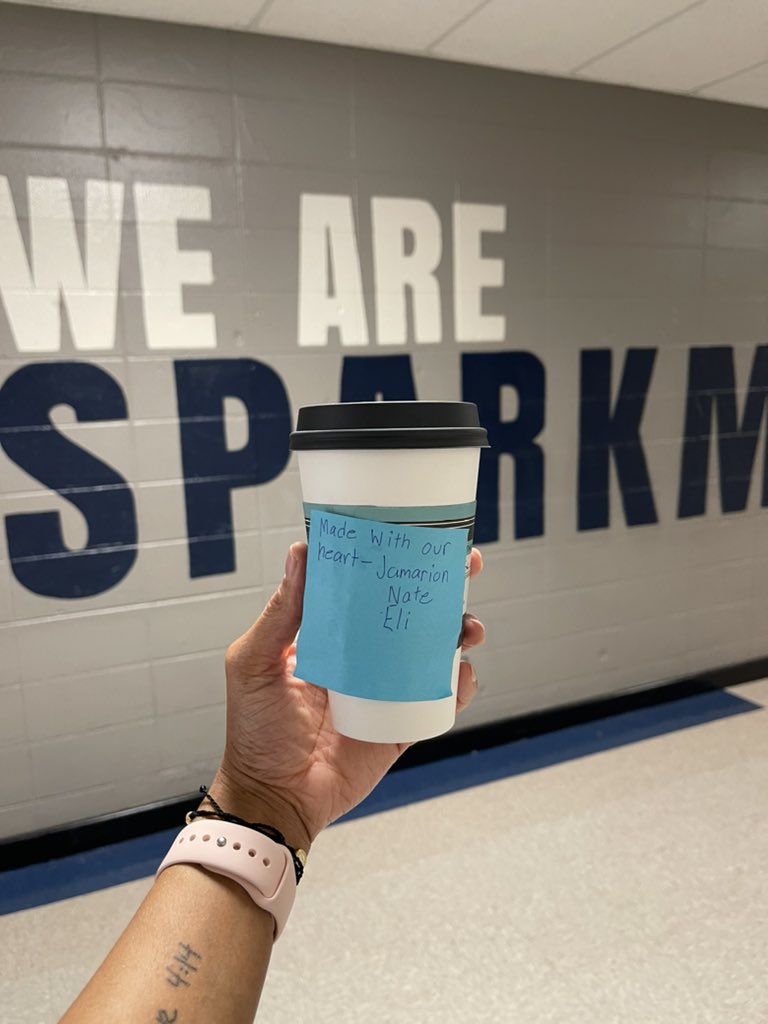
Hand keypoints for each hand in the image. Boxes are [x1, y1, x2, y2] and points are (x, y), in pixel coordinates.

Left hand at [210, 543, 485, 851]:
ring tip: (469, 627)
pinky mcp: (403, 726)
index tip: (417, 533)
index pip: (366, 586)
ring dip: (458, 631)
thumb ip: (281, 614)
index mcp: (329, 634)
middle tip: (465, 565)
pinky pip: (440, 701)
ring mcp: (386, 690)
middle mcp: (362, 656)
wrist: (273, 800)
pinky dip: (460, 686)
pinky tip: (464, 673)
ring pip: (433, 650)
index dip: (393, 558)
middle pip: (410, 611)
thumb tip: (301, 552)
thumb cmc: (254, 731)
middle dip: (442, 586)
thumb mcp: (255, 664)